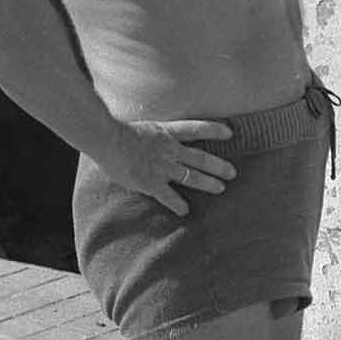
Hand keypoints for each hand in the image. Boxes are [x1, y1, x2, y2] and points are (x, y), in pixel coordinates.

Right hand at [102, 118, 236, 214]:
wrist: (107, 139)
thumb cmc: (115, 130)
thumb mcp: (140, 127)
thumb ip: (150, 135)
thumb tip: (147, 139)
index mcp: (166, 132)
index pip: (196, 128)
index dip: (214, 130)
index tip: (230, 132)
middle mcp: (169, 150)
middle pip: (201, 158)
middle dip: (218, 165)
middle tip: (232, 172)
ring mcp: (163, 167)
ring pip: (192, 176)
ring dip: (208, 183)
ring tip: (221, 188)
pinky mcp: (152, 182)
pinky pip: (169, 197)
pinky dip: (178, 205)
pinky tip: (185, 211)